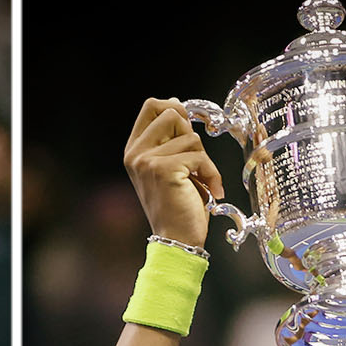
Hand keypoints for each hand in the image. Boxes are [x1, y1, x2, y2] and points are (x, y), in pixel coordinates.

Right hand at [124, 98, 222, 246]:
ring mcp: (146, 160)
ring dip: (204, 159)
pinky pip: (199, 156)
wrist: (176, 240)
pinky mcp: (163, 169)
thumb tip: (177, 104)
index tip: (187, 131)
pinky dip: (211, 173)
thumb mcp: (170, 167)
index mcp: (134, 150)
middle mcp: (135, 153)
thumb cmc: (178, 207)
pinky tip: (211, 190)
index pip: (151, 106)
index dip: (175, 109)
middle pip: (172, 113)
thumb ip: (170, 139)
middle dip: (191, 135)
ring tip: (200, 181)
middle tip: (194, 162)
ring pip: (190, 136)